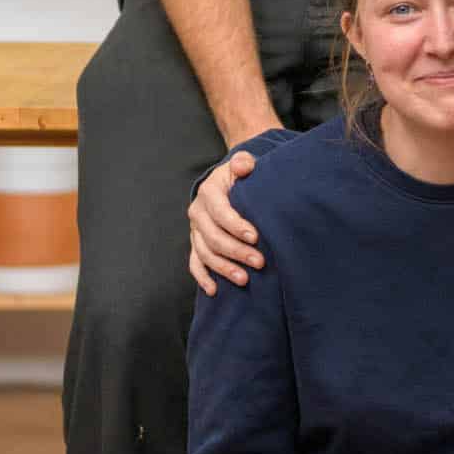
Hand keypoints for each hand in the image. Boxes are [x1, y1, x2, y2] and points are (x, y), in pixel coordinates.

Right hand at [188, 150, 264, 293]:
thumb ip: (244, 163)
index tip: (255, 237)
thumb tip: (243, 166)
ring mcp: (195, 230)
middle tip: (259, 262)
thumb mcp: (243, 163)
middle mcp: (198, 212)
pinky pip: (194, 263)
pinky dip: (203, 277)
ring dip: (223, 268)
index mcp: (209, 192)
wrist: (228, 182)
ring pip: (204, 253)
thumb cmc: (241, 175)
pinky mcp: (196, 243)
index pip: (220, 212)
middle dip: (236, 251)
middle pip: (213, 237)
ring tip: (244, 279)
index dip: (236, 225)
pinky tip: (214, 290)